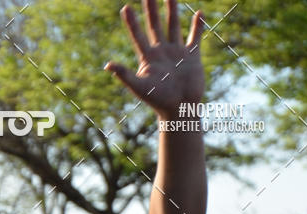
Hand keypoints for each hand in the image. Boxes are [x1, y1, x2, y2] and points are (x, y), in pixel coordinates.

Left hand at [105, 0, 204, 118]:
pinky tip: (199, 13)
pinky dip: (198, 26)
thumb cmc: (159, 101)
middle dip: (151, 9)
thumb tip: (107, 65)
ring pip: (173, 26)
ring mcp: (177, 52)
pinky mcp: (192, 56)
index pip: (138, 36)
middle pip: (155, 26)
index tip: (125, 8)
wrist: (181, 110)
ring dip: (172, 10)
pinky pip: (195, 38)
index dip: (132, 23)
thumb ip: (125, 75)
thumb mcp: (140, 87)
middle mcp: (162, 52)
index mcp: (149, 58)